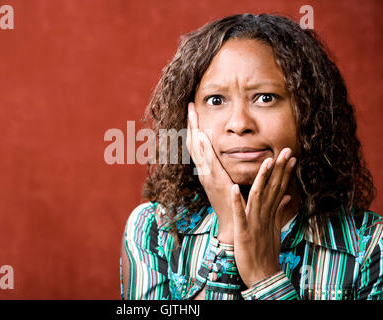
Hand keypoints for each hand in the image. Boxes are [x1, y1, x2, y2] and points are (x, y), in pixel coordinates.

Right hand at [186, 102, 236, 243]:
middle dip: (191, 124)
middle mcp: (204, 172)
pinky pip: (207, 161)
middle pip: (193, 143)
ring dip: (194, 130)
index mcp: (207, 171)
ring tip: (193, 113)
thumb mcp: (228, 183)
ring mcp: (207, 176)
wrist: (234, 224)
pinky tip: (201, 135)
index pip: (197, 146)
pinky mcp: (215, 181)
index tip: (194, 112)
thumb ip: (227, 169)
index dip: (194, 128)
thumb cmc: (233, 203)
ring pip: (197, 149)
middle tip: (190, 106)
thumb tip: (229, 155)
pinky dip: (203, 147)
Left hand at [231, 147, 296, 287]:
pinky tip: (234, 189)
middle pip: (273, 188)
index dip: (285, 172)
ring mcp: (255, 222)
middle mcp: (265, 215)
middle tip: (287, 151)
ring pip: (259, 196)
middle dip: (280, 169)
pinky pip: (241, 215)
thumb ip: (279, 211)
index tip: (291, 156)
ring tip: (266, 162)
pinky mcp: (244, 231)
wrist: (262, 274)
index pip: (279, 188)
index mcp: (270, 213)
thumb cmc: (266, 250)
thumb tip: (287, 196)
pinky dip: (237, 202)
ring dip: (262, 179)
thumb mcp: (274, 228)